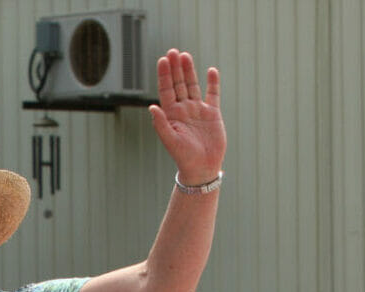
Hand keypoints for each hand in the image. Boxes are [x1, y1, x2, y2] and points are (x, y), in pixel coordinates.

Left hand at [149, 49, 225, 185]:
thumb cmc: (183, 157)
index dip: (164, 75)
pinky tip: (210, 70)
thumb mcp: (170, 140)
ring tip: (185, 55)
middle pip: (178, 84)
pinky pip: (213, 94)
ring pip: (193, 85)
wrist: (202, 167)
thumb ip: (161, 124)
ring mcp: (198, 110)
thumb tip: (152, 107)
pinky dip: (213, 82)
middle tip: (173, 51)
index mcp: (171, 114)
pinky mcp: (212, 113)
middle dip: (175, 68)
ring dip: (189, 71)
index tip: (163, 60)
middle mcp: (183, 109)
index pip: (166, 90)